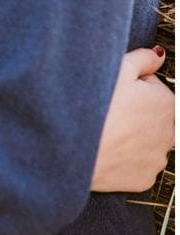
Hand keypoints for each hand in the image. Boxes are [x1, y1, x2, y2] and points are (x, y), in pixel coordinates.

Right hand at [91, 47, 173, 191]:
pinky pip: (136, 165)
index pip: (153, 88)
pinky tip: (106, 149)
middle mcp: (169, 133)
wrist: (66, 147)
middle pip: (151, 117)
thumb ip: (143, 58)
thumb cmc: (90, 105)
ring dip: (130, 137)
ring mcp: (156, 158)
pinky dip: (124, 158)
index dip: (131, 87)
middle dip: (134, 113)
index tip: (113, 91)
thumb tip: (158, 55)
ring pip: (145, 142)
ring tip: (103, 130)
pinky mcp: (143, 179)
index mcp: (166, 103)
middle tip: (106, 110)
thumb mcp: (116, 68)